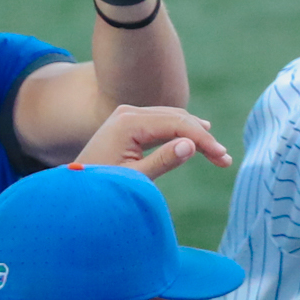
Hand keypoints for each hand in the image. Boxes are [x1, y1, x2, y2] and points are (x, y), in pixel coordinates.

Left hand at [73, 104, 231, 178]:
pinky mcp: (127, 121)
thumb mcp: (134, 178)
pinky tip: (198, 137)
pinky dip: (181, 131)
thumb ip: (163, 161)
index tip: (222, 158)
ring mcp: (127, 114)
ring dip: (195, 134)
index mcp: (129, 123)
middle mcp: (128, 112)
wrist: (73, 187)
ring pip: (172, 117)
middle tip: (225, 160)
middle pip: (177, 117)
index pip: (177, 124)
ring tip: (217, 154)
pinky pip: (161, 121)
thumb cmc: (102, 186)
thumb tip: (191, 145)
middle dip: (203, 137)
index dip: (203, 140)